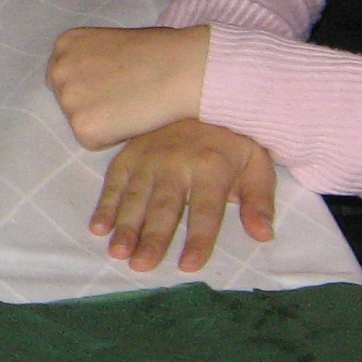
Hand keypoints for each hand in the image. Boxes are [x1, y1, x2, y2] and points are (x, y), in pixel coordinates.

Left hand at [48, 23, 208, 148]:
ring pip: (80, 121)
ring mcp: (67, 99)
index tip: (113, 86)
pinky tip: (132, 119)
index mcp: (66, 44)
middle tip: (124, 99)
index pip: (65, 76)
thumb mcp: (113, 41)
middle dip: (91, 103)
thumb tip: (94, 78)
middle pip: (67, 99)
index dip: (91, 85)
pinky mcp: (82, 126)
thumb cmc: (160, 51)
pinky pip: (93, 142)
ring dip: (102, 121)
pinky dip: (112, 138)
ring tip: (131, 106)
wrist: (180, 67)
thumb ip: (93, 58)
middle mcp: (59, 69)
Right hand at [92, 120, 276, 273]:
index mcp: (211, 167)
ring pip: (135, 197)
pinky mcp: (128, 155)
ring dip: (125, 226)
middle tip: (141, 266)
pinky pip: (113, 181)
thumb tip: (264, 235)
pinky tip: (98, 228)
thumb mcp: (256, 164)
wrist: (200, 94)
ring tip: (117, 252)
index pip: (205, 211)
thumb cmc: (231, 140)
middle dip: (152, 237)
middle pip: (164, 207)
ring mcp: (148, 159)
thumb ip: (259, 200)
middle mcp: (176, 164)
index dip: (198, 239)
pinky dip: (104, 205)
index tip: (188, 266)